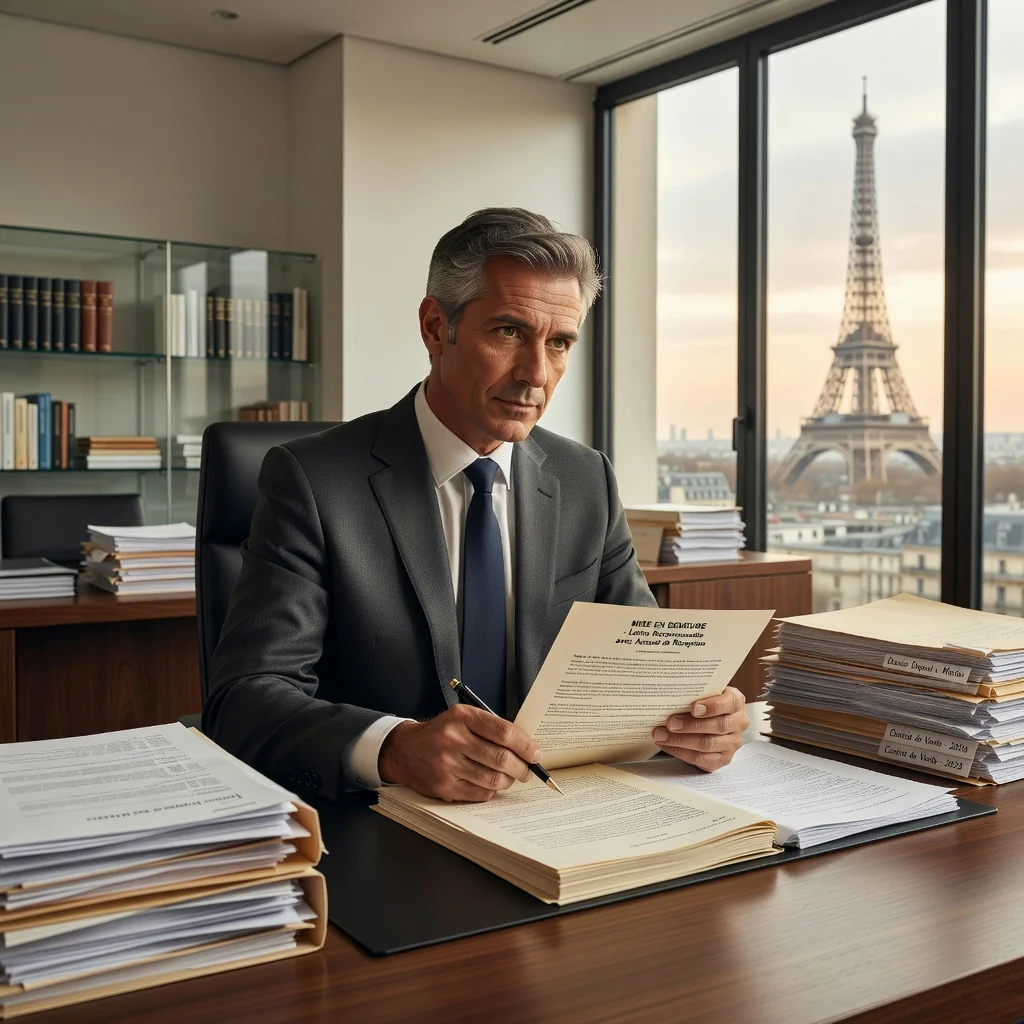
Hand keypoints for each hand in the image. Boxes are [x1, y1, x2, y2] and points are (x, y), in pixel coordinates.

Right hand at [378, 704, 541, 801]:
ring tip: (511, 777)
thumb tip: (525, 746)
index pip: (503, 732)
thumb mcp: (462, 718)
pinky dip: (492, 790)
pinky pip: (480, 793)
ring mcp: (447, 765)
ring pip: (493, 779)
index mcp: (461, 717)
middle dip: (522, 767)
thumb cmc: (441, 733)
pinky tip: (491, 784)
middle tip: (529, 770)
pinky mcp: (444, 786)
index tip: (536, 753)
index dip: (525, 745)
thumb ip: (490, 727)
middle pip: (501, 758)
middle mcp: (453, 739)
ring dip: (509, 780)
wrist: (404, 750)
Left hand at [651, 687, 747, 771]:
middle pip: (718, 726)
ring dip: (681, 741)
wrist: (709, 718)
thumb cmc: (704, 702)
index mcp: (736, 701)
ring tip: (661, 735)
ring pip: (708, 744)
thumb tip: (671, 693)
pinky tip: (667, 745)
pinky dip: (681, 753)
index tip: (693, 708)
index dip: (712, 706)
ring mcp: (732, 743)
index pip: (729, 703)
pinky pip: (702, 759)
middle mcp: (738, 722)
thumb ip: (694, 692)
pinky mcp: (723, 759)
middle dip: (690, 725)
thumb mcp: (703, 692)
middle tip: (670, 723)